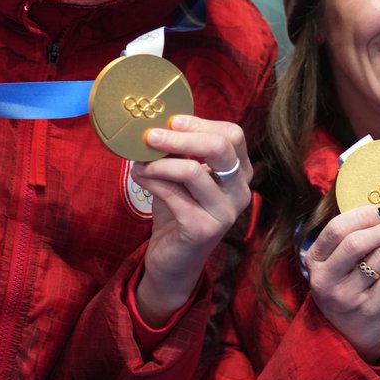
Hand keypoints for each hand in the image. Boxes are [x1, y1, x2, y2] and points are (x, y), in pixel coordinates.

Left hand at [130, 114, 252, 326]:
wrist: (174, 259)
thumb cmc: (178, 209)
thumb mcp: (181, 174)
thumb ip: (179, 151)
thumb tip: (157, 122)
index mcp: (240, 172)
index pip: (233, 134)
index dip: (200, 123)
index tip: (170, 121)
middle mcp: (240, 191)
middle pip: (219, 147)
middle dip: (179, 137)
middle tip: (149, 135)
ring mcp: (225, 212)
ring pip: (193, 170)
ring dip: (158, 162)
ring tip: (138, 163)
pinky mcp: (204, 229)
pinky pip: (173, 193)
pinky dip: (151, 180)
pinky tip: (139, 177)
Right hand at [306, 205, 379, 363]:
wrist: (349, 337)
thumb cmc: (346, 290)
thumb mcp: (335, 266)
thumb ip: (349, 240)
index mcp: (314, 261)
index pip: (335, 229)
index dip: (363, 215)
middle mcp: (325, 279)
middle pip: (356, 243)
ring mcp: (346, 296)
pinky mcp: (368, 310)